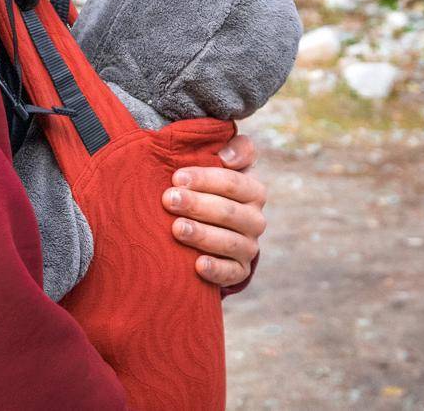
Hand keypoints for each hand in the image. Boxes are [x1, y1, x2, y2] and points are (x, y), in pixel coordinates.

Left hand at [162, 134, 264, 285]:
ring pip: (229, 242)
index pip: (233, 182)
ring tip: (176, 228)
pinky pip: (231, 273)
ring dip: (202, 234)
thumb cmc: (214, 190)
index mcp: (254, 191)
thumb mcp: (226, 166)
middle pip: (228, 212)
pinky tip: (197, 265)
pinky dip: (216, 269)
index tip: (177, 177)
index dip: (205, 179)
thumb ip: (236, 150)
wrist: (216, 230)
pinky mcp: (239, 271)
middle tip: (168, 199)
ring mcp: (249, 247)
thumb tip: (227, 157)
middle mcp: (255, 219)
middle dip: (197, 204)